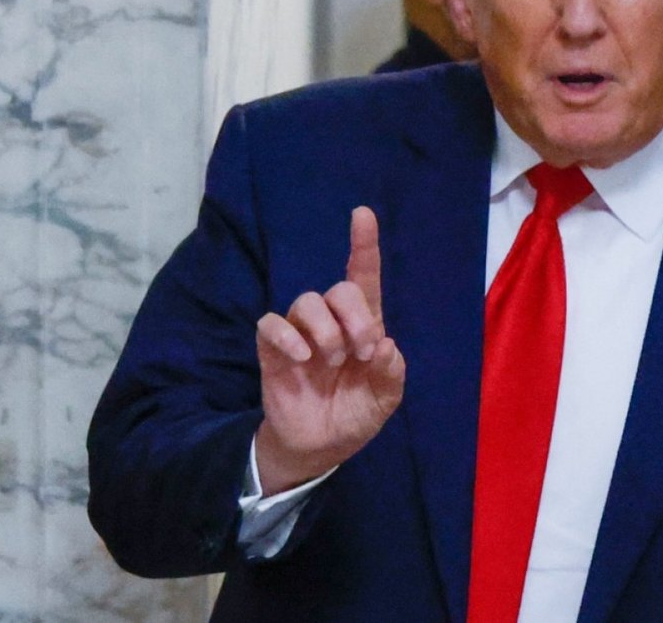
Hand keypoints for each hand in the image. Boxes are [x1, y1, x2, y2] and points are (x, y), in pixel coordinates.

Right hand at [253, 207, 406, 493]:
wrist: (318, 447)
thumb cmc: (354, 414)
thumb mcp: (384, 401)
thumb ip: (391, 375)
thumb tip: (385, 345)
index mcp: (364, 327)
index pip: (363, 277)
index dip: (363, 245)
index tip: (362, 214)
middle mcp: (332, 323)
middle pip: (338, 289)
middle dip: (355, 316)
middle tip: (361, 351)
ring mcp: (301, 335)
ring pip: (306, 301)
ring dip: (325, 329)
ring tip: (332, 360)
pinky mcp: (273, 351)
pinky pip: (270, 323)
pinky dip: (287, 335)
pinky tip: (303, 357)